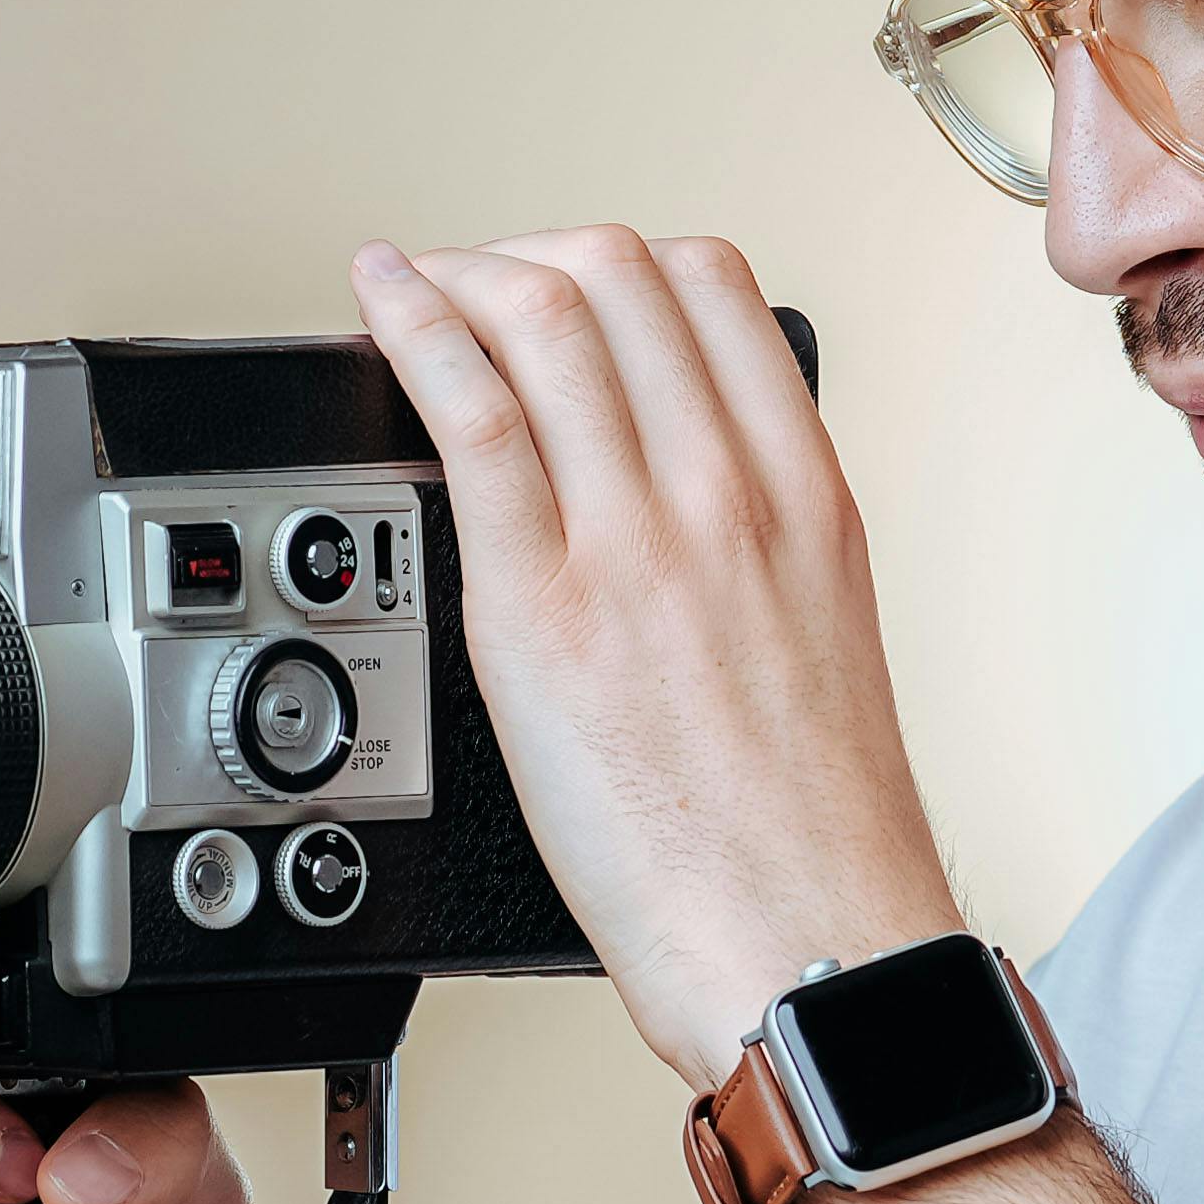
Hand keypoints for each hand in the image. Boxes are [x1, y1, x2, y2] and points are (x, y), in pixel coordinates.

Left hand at [349, 227, 966, 1089]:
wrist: (811, 950)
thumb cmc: (810, 841)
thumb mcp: (820, 643)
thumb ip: (756, 551)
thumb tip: (683, 507)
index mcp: (808, 498)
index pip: (715, 288)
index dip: (613, 258)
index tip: (560, 284)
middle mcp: (732, 494)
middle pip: (619, 273)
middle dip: (523, 253)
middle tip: (470, 290)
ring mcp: (641, 540)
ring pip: (546, 314)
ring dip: (459, 275)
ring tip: (412, 293)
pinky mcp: (544, 606)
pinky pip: (475, 412)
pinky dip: (414, 327)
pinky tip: (382, 307)